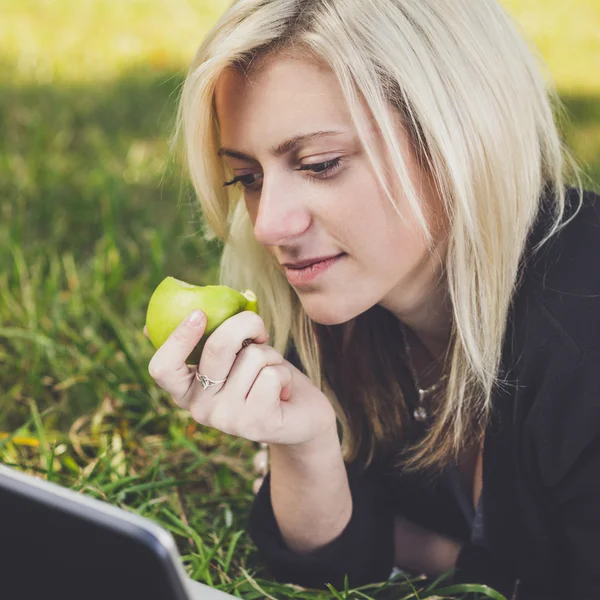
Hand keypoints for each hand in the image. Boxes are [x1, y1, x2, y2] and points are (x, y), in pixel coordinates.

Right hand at [144, 309, 336, 448]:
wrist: (302, 416)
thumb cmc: (261, 376)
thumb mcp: (231, 357)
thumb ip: (204, 341)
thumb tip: (146, 327)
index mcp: (186, 391)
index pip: (163, 368)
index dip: (177, 338)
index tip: (199, 313)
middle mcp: (201, 409)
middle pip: (217, 347)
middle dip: (245, 324)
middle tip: (259, 330)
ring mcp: (228, 420)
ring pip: (252, 357)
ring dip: (271, 354)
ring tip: (272, 371)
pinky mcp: (257, 424)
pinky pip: (271, 374)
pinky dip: (283, 373)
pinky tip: (284, 390)